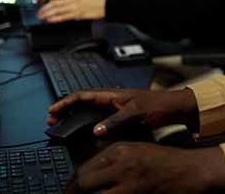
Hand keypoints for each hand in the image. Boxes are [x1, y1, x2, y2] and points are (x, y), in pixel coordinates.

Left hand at [37, 0, 105, 22]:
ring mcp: (74, 7)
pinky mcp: (77, 14)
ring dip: (47, 14)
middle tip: (39, 10)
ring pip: (58, 10)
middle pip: (55, 3)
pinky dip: (56, 19)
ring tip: (41, 16)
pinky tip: (50, 20)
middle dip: (45, 7)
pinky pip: (64, 17)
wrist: (106, 2)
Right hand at [47, 88, 198, 135]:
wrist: (173, 108)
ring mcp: (114, 107)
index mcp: (111, 94)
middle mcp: (111, 99)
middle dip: (65, 109)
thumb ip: (115, 121)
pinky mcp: (120, 115)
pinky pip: (97, 117)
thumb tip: (96, 130)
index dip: (65, 102)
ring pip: (88, 109)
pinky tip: (83, 129)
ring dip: (74, 115)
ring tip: (62, 124)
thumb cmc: (157, 105)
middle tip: (52, 120)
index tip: (52, 110)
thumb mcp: (135, 113)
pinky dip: (86, 121)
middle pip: (81, 102)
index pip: (82, 95)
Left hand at [65, 143, 224, 193]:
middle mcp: (121, 165)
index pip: (85, 169)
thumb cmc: (163, 160)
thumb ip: (113, 158)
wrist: (190, 170)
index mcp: (119, 151)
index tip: (70, 191)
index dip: (73, 185)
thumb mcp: (135, 150)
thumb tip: (88, 173)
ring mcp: (129, 184)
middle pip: (84, 182)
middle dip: (74, 192)